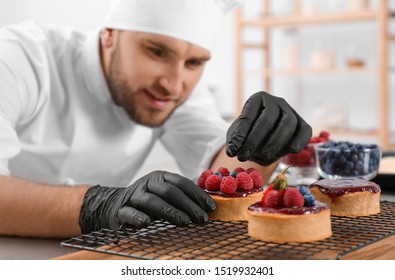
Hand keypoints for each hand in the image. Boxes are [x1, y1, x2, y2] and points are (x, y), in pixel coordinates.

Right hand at [79, 171, 215, 232]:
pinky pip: (130, 212)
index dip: (197, 194)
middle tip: (202, 218)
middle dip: (188, 205)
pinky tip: (147, 223)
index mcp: (160, 177)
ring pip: (152, 201)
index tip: (210, 207)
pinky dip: (138, 217)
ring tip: (185, 222)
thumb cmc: (146, 202)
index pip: (181, 182)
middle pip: (170, 191)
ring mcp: (134, 195)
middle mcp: (147, 183)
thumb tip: (207, 205)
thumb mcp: (163, 194)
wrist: (112, 205)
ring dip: (170, 211)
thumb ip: (181, 197)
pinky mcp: (121, 209)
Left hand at [226, 91, 311, 165]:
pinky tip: (292, 150)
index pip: (248, 116)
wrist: (267, 136)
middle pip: (268, 118)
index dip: (240, 135)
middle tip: (244, 156)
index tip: (232, 151)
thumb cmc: (250, 133)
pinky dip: (299, 141)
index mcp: (257, 99)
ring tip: (264, 155)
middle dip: (254, 140)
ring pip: (288, 123)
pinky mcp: (303, 124)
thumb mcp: (238, 135)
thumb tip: (233, 150)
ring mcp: (291, 111)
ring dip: (276, 142)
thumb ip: (234, 140)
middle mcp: (276, 102)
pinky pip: (305, 131)